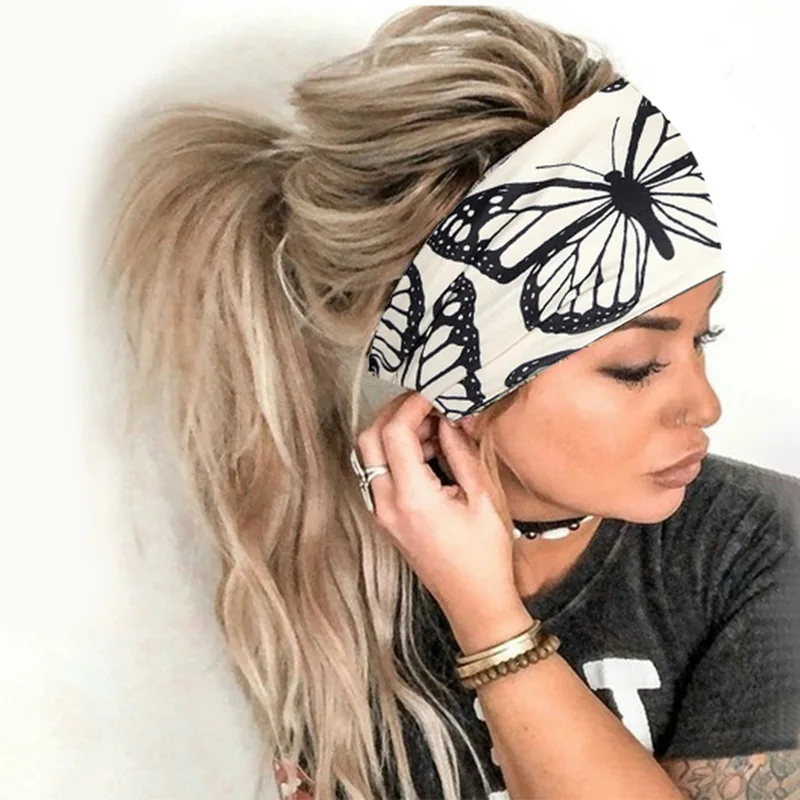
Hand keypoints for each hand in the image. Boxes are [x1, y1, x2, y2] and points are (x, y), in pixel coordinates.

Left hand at [354, 391, 527, 646]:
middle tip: (429, 405)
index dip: (412, 404)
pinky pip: (378, 472)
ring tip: (434, 428)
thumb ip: (461, 451)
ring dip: (393, 432)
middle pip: (369, 437)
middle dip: (395, 412)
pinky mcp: (385, 518)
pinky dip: (395, 453)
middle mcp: (387, 504)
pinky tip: (427, 451)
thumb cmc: (485, 555)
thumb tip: (449, 417)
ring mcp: (381, 512)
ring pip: (369, 454)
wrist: (474, 602)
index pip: (394, 431)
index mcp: (412, 497)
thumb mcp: (483, 497)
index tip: (434, 392)